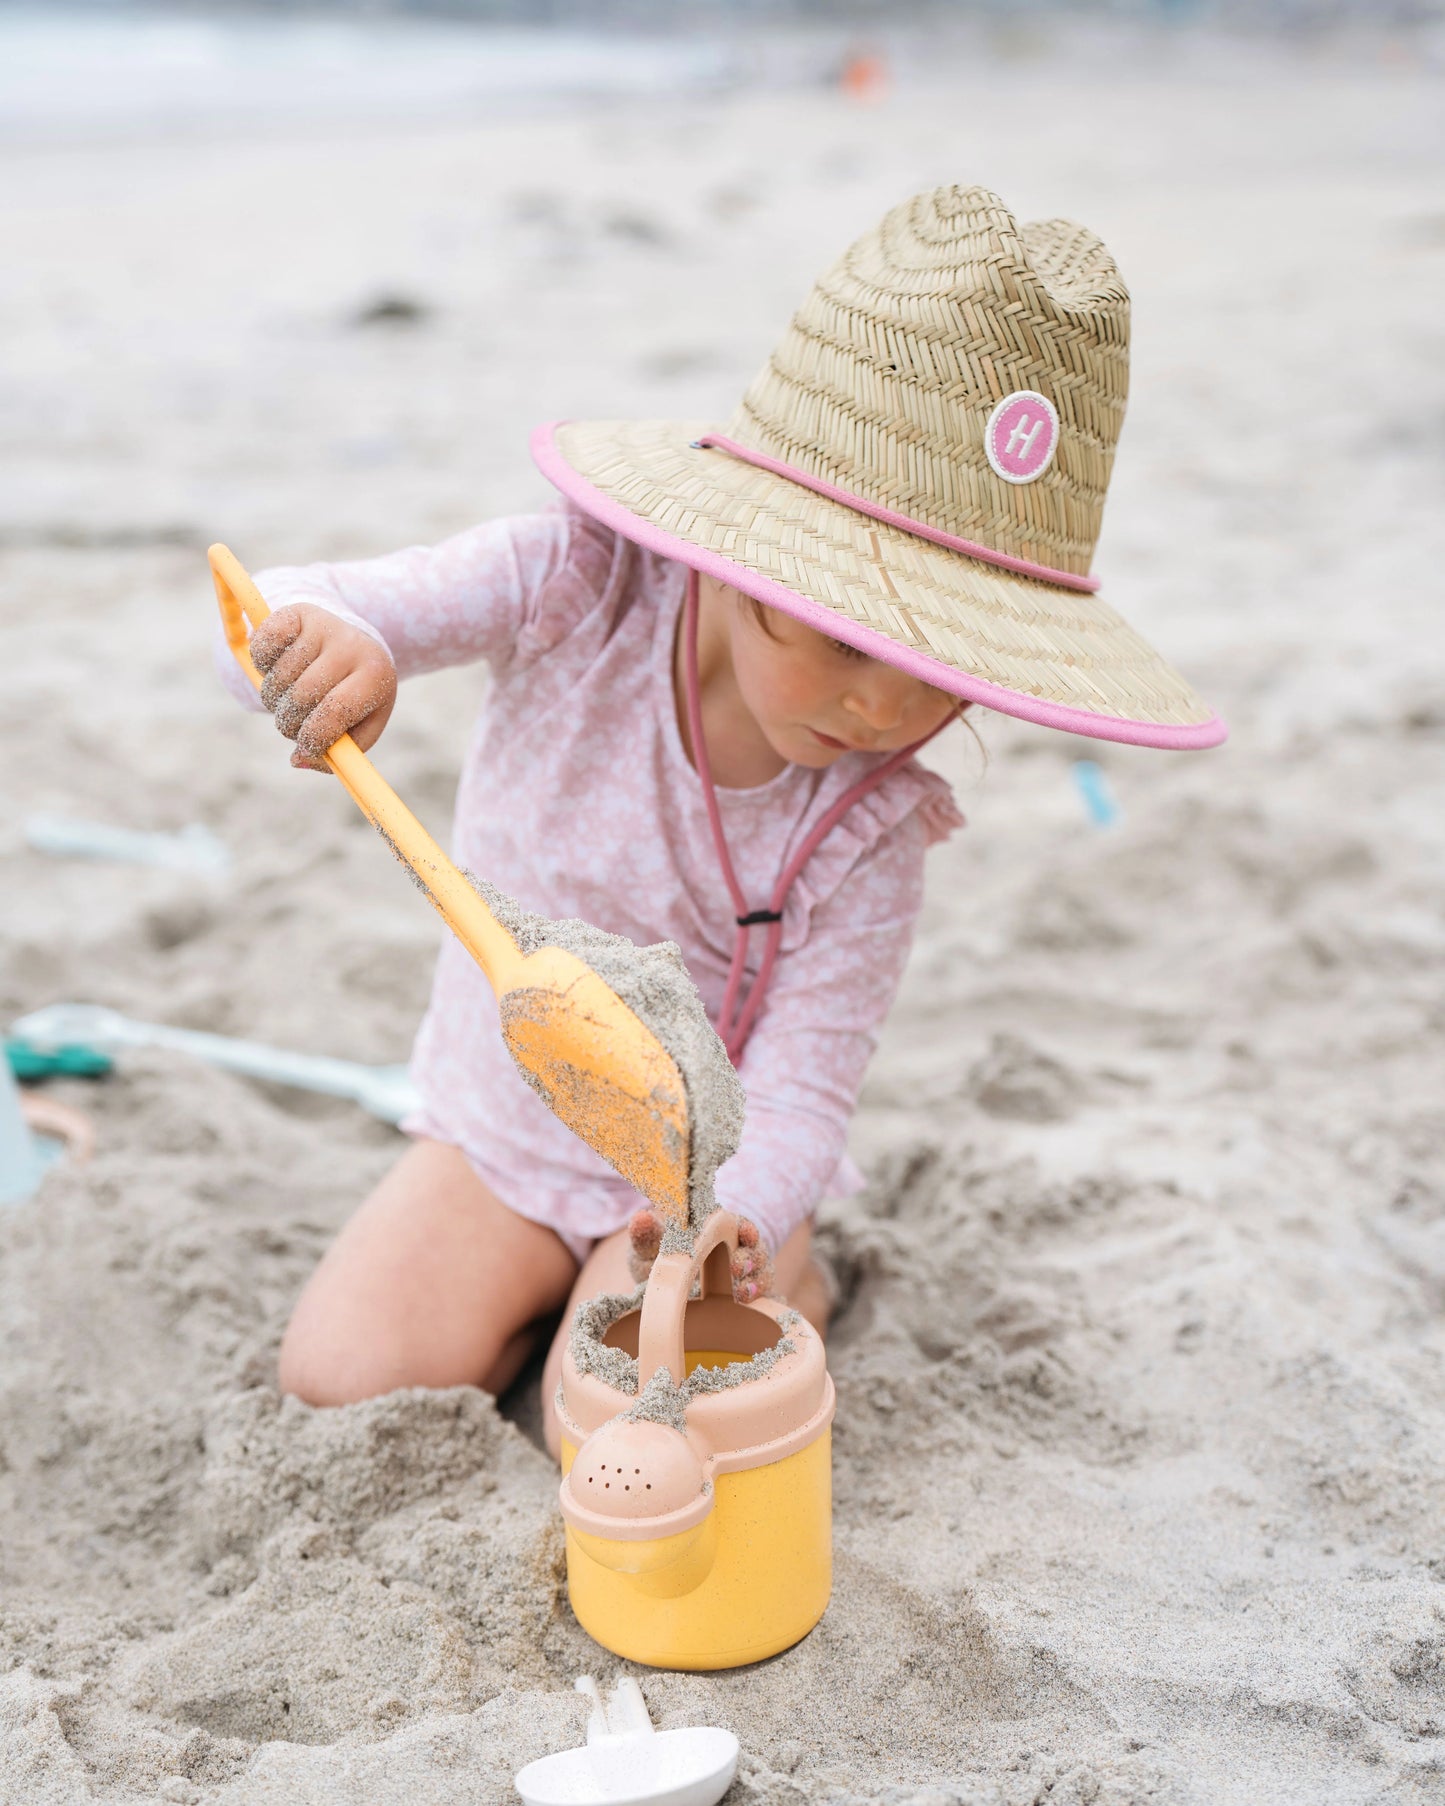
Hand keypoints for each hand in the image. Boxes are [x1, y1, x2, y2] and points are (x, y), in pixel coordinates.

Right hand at [248, 603, 397, 771]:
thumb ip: (339, 753)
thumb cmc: (356, 696)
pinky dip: (260, 665)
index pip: (335, 711)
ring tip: (288, 697)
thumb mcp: (362, 725)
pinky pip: (262, 646)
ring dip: (274, 699)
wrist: (355, 644)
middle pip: (302, 696)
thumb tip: (299, 760)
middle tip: (292, 725)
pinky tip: (276, 669)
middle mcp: (352, 645)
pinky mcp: (297, 612)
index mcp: (376, 675)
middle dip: (289, 722)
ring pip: (278, 677)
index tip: (303, 749)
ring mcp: (323, 625)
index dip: (312, 737)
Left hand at [627, 1210, 774, 1303]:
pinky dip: (759, 1297)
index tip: (746, 1233)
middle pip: (755, 1249)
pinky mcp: (748, 1297)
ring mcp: (744, 1275)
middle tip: (737, 1267)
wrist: (662, 1297)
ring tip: (742, 1292)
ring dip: (756, 1280)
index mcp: (717, 1231)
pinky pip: (763, 1295)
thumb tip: (641, 1217)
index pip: (740, 1225)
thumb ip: (647, 1235)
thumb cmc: (659, 1263)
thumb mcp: (650, 1250)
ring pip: (762, 1271)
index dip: (746, 1229)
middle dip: (750, 1257)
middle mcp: (736, 1250)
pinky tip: (747, 1303)